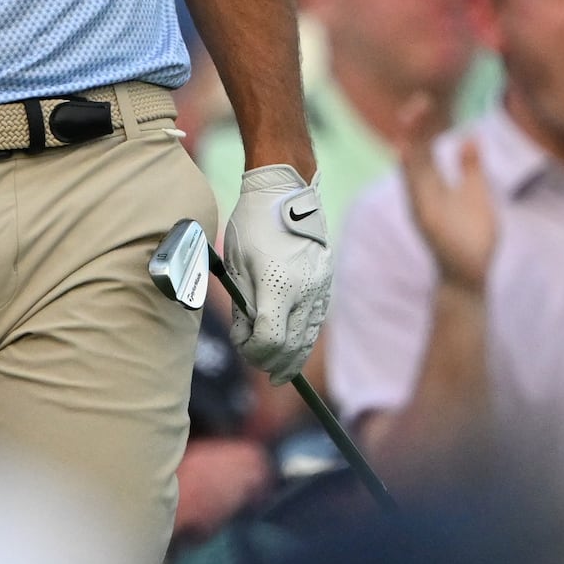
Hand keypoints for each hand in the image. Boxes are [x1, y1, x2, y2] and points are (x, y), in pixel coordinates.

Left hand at [227, 165, 333, 383]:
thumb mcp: (238, 264)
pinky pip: (317, 321)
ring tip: (279, 371)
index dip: (252, 351)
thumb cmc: (254, 224)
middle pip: (292, 347)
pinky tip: (295, 346)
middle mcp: (305, 292)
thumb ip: (243, 305)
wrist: (286, 192)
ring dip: (293, 357)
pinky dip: (305, 338)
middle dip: (272, 362)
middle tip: (260, 367)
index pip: (270, 342)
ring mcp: (320, 288)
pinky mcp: (326, 283)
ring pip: (309, 337)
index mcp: (278, 287)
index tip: (241, 343)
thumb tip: (246, 335)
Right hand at [393, 92, 497, 292]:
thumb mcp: (475, 194)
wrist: (469, 276)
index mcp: (433, 184)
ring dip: (411, 144)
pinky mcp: (426, 221)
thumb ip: (470, 167)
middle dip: (416, 128)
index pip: (426, 147)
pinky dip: (409, 174)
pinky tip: (404, 154)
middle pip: (416, 153)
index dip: (425, 125)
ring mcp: (423, 207)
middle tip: (417, 101)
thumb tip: (470, 136)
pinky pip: (416, 194)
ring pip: (413, 171)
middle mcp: (423, 192)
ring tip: (410, 118)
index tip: (426, 99)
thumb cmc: (471, 236)